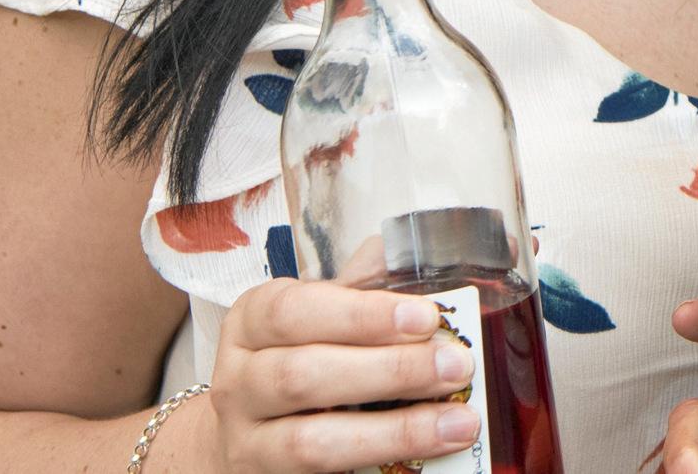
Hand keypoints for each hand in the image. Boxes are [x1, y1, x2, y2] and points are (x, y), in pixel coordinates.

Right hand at [211, 278, 478, 473]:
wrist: (255, 433)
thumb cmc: (306, 356)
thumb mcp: (326, 312)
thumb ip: (371, 283)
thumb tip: (444, 246)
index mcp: (253, 320)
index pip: (295, 311)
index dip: (362, 315)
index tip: (425, 318)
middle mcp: (238, 381)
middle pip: (303, 377)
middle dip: (390, 372)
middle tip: (457, 366)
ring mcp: (246, 441)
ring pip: (311, 442)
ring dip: (395, 432)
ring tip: (459, 422)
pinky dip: (378, 464)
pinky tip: (428, 457)